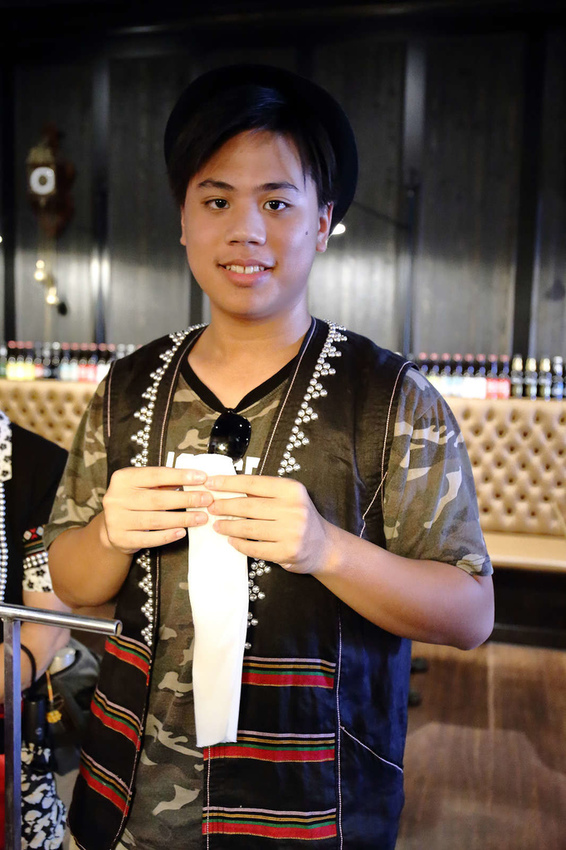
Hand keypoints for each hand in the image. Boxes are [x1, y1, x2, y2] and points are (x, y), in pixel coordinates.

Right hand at [102, 467, 212, 554]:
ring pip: (155, 520)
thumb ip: (165, 482)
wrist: (111, 527)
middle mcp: (116, 498)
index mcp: (123, 478)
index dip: (180, 476)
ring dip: (182, 519)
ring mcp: (116, 520)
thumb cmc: (135, 501)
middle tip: (207, 499)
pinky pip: (148, 539)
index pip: (156, 475)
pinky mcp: (120, 539)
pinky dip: (167, 536)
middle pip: (157, 499)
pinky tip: (182, 532)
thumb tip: (197, 479)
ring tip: (201, 517)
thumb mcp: (144, 486)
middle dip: (186, 499)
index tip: (202, 477)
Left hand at [206, 475, 334, 573]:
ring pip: (250, 528)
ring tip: (216, 525)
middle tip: (210, 507)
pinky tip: (232, 541)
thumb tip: (227, 486)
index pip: (254, 483)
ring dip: (229, 527)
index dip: (229, 483)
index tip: (210, 482)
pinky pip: (256, 548)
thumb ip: (263, 492)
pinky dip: (240, 545)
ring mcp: (291, 532)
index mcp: (291, 489)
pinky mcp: (287, 552)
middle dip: (225, 506)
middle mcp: (293, 509)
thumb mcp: (288, 497)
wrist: (323, 546)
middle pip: (249, 506)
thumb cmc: (299, 517)